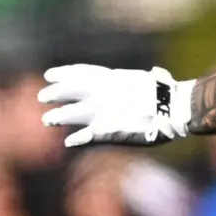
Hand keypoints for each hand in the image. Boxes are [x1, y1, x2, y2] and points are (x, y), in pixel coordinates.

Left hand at [38, 65, 190, 146]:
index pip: (81, 73)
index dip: (63, 73)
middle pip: (70, 91)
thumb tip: (151, 73)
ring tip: (47, 119)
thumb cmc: (166, 94)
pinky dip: (76, 139)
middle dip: (55, 93)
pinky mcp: (104, 130)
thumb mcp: (145, 80)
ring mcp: (101, 111)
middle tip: (42, 96)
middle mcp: (101, 92)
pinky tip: (68, 141)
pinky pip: (84, 136)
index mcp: (112, 78)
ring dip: (58, 116)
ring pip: (70, 114)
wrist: (173, 109)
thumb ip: (133, 80)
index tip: (49, 75)